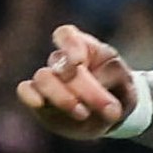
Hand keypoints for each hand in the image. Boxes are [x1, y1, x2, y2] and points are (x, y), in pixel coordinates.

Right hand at [18, 24, 140, 140]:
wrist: (106, 117)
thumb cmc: (117, 93)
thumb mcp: (126, 86)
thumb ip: (115, 83)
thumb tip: (107, 102)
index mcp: (83, 47)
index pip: (67, 35)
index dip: (70, 45)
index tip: (78, 62)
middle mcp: (61, 60)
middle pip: (61, 63)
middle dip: (85, 88)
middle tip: (109, 110)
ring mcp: (48, 79)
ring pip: (43, 78)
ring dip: (63, 97)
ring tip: (84, 114)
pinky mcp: (39, 99)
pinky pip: (25, 90)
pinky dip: (30, 96)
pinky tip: (40, 104)